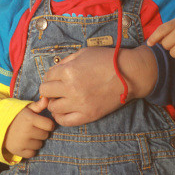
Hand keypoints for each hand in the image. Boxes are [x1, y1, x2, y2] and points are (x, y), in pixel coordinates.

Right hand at [3, 97, 53, 158]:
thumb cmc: (15, 116)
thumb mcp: (26, 109)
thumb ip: (38, 105)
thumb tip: (47, 99)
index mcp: (29, 119)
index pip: (50, 125)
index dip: (47, 124)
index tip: (41, 123)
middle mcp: (26, 131)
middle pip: (45, 135)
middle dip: (41, 132)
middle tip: (32, 129)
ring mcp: (22, 142)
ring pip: (39, 145)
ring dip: (36, 141)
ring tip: (27, 135)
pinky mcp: (18, 150)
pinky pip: (32, 153)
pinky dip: (30, 149)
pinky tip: (24, 143)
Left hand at [38, 46, 156, 125]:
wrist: (129, 74)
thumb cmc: (106, 60)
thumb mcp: (83, 53)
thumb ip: (65, 61)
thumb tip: (53, 71)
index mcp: (68, 71)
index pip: (47, 76)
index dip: (50, 76)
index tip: (55, 77)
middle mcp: (71, 88)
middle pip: (46, 92)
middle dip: (48, 89)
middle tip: (55, 88)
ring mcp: (80, 103)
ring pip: (53, 108)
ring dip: (53, 103)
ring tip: (60, 99)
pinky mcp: (89, 115)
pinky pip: (66, 121)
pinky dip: (60, 117)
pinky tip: (63, 111)